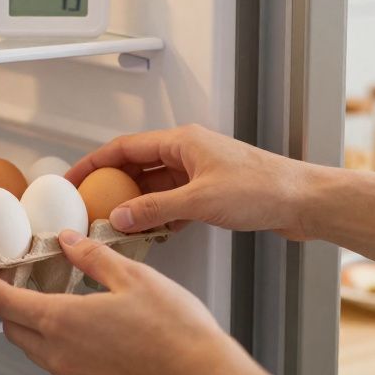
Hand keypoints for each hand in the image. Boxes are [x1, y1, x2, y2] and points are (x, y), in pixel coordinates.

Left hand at [0, 229, 253, 374]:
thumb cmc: (173, 328)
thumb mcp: (132, 275)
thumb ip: (91, 256)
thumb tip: (66, 242)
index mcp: (62, 321)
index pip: (6, 303)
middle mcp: (60, 355)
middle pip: (15, 329)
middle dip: (10, 307)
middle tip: (19, 286)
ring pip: (37, 352)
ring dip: (35, 329)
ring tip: (57, 306)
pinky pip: (62, 369)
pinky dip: (61, 349)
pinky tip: (88, 333)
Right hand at [66, 124, 321, 237]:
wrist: (303, 201)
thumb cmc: (264, 188)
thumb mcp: (199, 201)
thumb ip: (155, 209)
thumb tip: (121, 217)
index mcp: (181, 142)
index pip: (123, 147)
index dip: (92, 163)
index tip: (71, 180)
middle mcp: (188, 152)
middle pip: (136, 166)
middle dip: (110, 187)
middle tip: (88, 208)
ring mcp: (199, 172)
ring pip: (154, 186)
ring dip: (135, 204)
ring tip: (115, 225)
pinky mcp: (211, 192)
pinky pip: (172, 201)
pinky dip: (158, 215)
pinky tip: (151, 233)